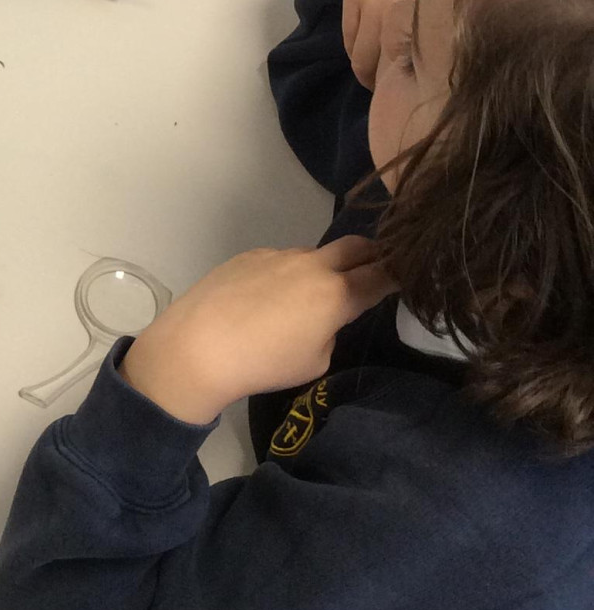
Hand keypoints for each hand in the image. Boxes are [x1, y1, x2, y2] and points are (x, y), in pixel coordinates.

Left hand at [121, 236, 397, 424]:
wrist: (200, 344)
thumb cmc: (265, 362)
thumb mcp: (316, 360)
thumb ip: (331, 329)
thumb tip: (324, 313)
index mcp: (337, 293)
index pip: (382, 275)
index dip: (399, 274)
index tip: (408, 274)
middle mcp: (313, 265)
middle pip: (355, 247)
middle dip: (371, 254)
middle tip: (376, 268)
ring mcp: (279, 255)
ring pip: (315, 255)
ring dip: (323, 269)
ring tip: (308, 299)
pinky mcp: (250, 255)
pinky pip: (281, 261)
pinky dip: (288, 275)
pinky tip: (268, 301)